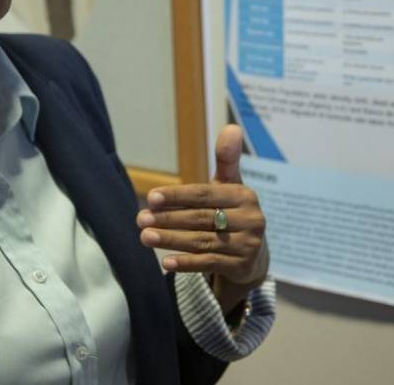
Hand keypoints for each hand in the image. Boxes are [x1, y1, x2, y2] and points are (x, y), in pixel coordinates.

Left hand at [136, 125, 268, 312]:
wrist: (253, 256)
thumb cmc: (232, 213)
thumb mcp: (229, 186)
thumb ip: (227, 159)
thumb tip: (232, 127)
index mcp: (244, 195)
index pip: (204, 194)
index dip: (176, 196)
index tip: (150, 198)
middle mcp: (251, 219)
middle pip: (201, 218)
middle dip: (168, 218)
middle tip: (139, 219)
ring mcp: (248, 245)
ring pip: (202, 241)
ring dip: (171, 239)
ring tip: (145, 237)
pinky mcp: (243, 267)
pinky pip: (209, 263)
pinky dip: (186, 263)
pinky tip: (165, 262)